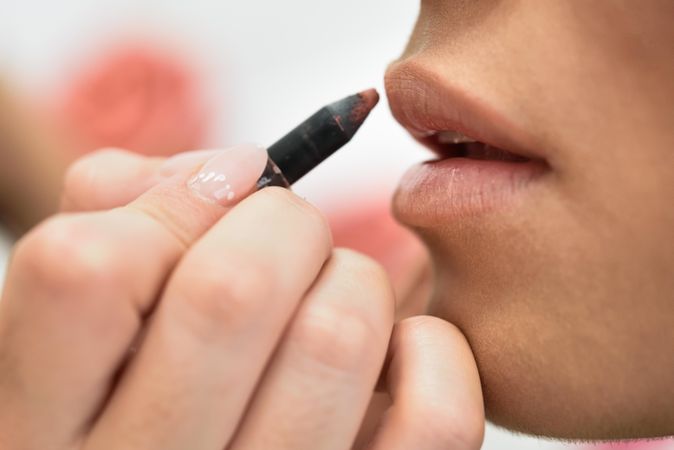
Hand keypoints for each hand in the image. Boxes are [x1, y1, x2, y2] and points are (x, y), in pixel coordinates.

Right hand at [0, 146, 483, 448]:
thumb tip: (226, 168)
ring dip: (349, 280)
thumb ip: (117, 215)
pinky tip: (387, 357)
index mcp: (48, 423)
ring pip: (339, 334)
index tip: (214, 194)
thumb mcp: (73, 319)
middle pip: (236, 288)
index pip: (88, 268)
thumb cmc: (128, 391)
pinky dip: (427, 351)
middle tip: (281, 237)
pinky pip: (434, 415)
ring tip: (324, 301)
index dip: (166, 205)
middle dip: (280, 222)